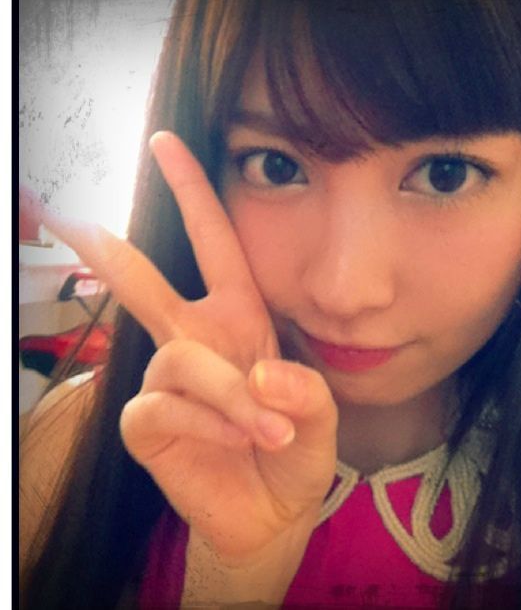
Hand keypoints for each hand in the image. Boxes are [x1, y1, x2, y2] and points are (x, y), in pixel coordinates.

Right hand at [38, 131, 337, 565]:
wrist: (275, 508)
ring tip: (267, 428)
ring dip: (229, 394)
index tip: (168, 143)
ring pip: (179, 358)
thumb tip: (257, 373)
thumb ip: (304, 390)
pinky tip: (238, 440)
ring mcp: (167, 379)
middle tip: (71, 215)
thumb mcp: (317, 413)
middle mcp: (195, 338)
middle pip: (143, 280)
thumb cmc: (295, 448)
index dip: (193, 192)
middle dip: (108, 247)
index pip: (213, 242)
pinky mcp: (149, 423)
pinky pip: (165, 406)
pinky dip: (209, 423)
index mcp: (237, 317)